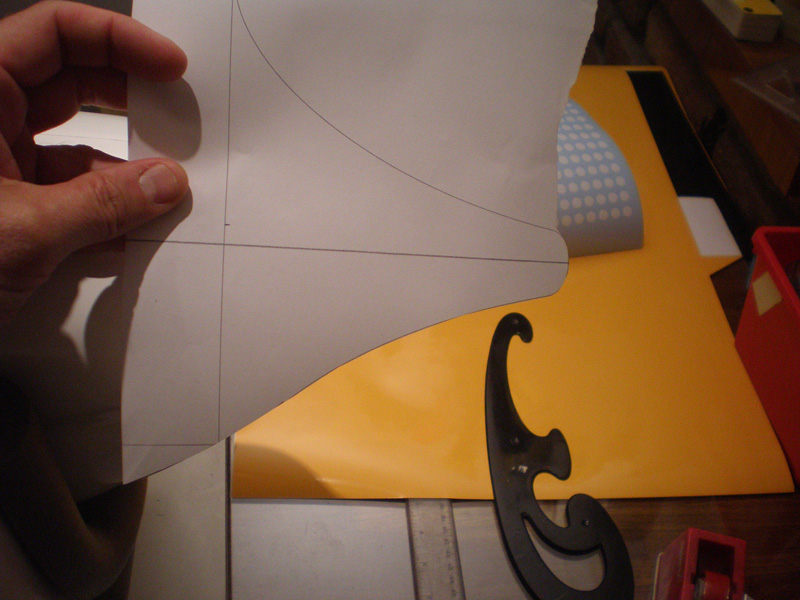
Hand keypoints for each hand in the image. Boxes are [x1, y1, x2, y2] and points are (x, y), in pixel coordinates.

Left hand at [0, 0, 188, 325]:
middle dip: (130, 103)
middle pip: (70, 83)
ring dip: (120, 169)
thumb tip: (167, 183)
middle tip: (179, 119)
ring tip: (164, 193)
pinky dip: (102, 208)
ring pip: (72, 144)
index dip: (119, 40)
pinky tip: (130, 234)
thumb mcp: (25, 231)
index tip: (172, 68)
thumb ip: (103, 204)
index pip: (54, 33)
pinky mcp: (7, 204)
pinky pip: (66, 190)